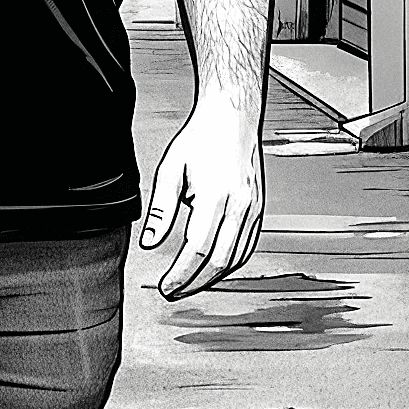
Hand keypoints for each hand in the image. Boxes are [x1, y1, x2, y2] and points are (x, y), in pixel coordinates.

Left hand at [139, 102, 262, 298]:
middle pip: (218, 260)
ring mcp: (254, 208)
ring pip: (236, 258)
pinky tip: (212, 268)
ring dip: (212, 278)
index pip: (196, 248)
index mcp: (216, 194)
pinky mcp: (259, 209)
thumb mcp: (171, 168)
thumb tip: (149, 241)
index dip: (180, 274)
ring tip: (189, 284)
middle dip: (194, 283)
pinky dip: (230, 264)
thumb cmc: (201, 139)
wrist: (232, 117)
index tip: (166, 286)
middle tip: (174, 292)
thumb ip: (161, 209)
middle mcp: (240, 204)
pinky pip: (247, 247)